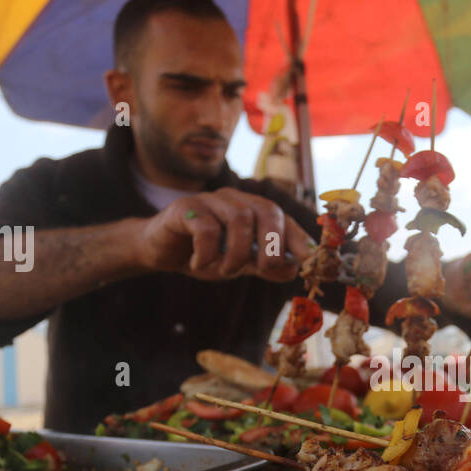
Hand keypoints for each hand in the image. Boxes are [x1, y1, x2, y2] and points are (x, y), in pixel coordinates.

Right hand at [136, 189, 312, 281]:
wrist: (160, 250)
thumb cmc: (204, 254)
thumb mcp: (239, 264)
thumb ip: (265, 266)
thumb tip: (294, 270)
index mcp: (252, 210)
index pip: (284, 218)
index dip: (299, 238)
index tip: (310, 261)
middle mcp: (235, 199)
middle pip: (266, 210)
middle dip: (270, 244)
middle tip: (260, 269)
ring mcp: (210, 200)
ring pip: (238, 220)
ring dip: (235, 254)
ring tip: (222, 270)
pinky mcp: (185, 208)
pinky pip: (206, 227)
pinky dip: (207, 252)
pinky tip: (198, 263)